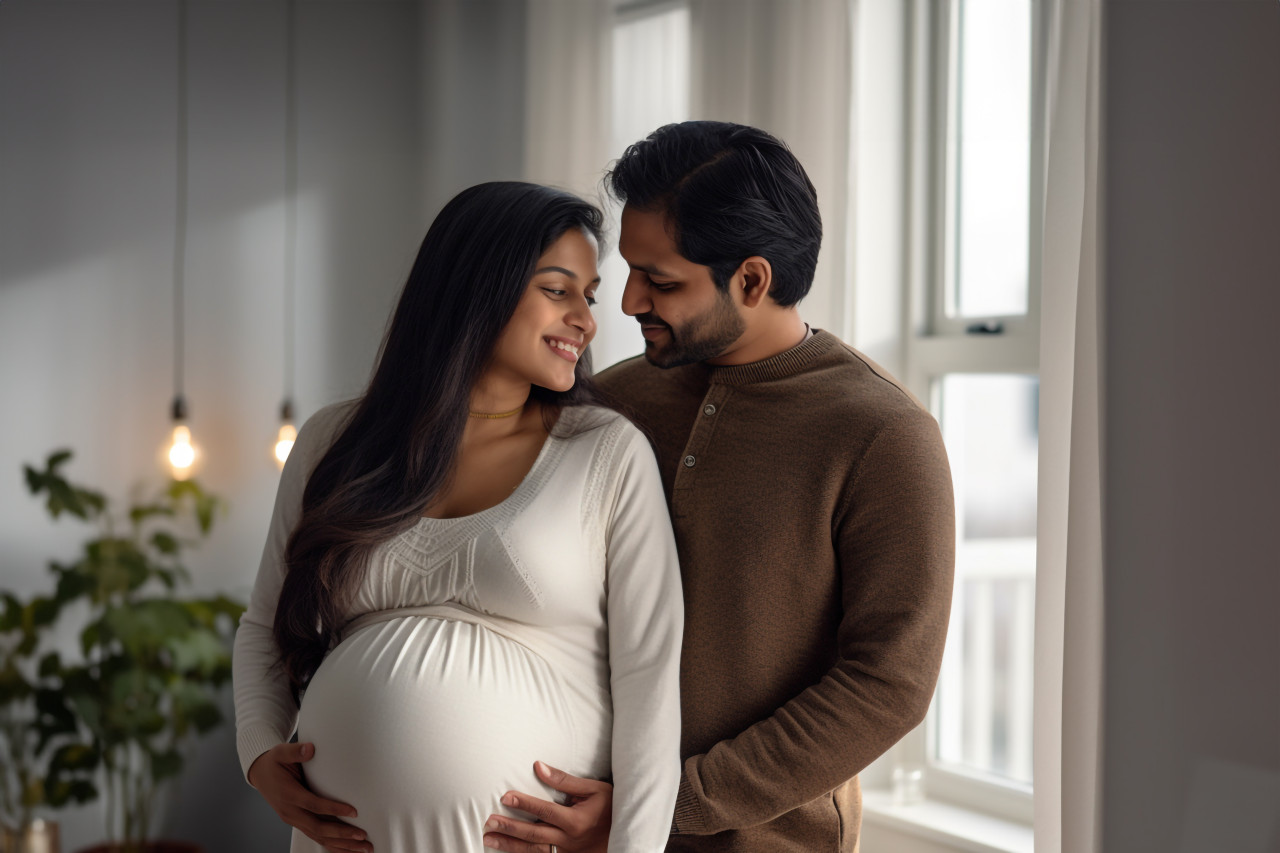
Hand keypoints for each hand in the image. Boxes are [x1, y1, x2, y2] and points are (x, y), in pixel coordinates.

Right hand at [248, 741, 371, 852]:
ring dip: (341, 844)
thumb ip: (295, 751)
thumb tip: (310, 748)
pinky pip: (316, 837)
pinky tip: (348, 849)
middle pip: (318, 827)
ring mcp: (293, 820)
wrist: (260, 774)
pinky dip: (332, 846)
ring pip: (318, 837)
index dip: (333, 809)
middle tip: (363, 835)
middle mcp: (290, 812)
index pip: (314, 805)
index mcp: (288, 795)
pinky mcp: (298, 822)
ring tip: (363, 848)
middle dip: (341, 834)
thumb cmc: (275, 762)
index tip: (354, 812)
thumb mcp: (280, 752)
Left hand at [482, 761, 612, 852]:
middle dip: (509, 828)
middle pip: (534, 835)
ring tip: (489, 839)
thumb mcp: (594, 789)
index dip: (524, 804)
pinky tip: (508, 850)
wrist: (626, 832)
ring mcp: (567, 852)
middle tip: (489, 823)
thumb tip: (539, 767)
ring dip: (510, 845)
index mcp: (576, 821)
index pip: (545, 811)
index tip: (505, 797)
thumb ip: (565, 781)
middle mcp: (569, 840)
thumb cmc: (610, 806)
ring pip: (533, 850)